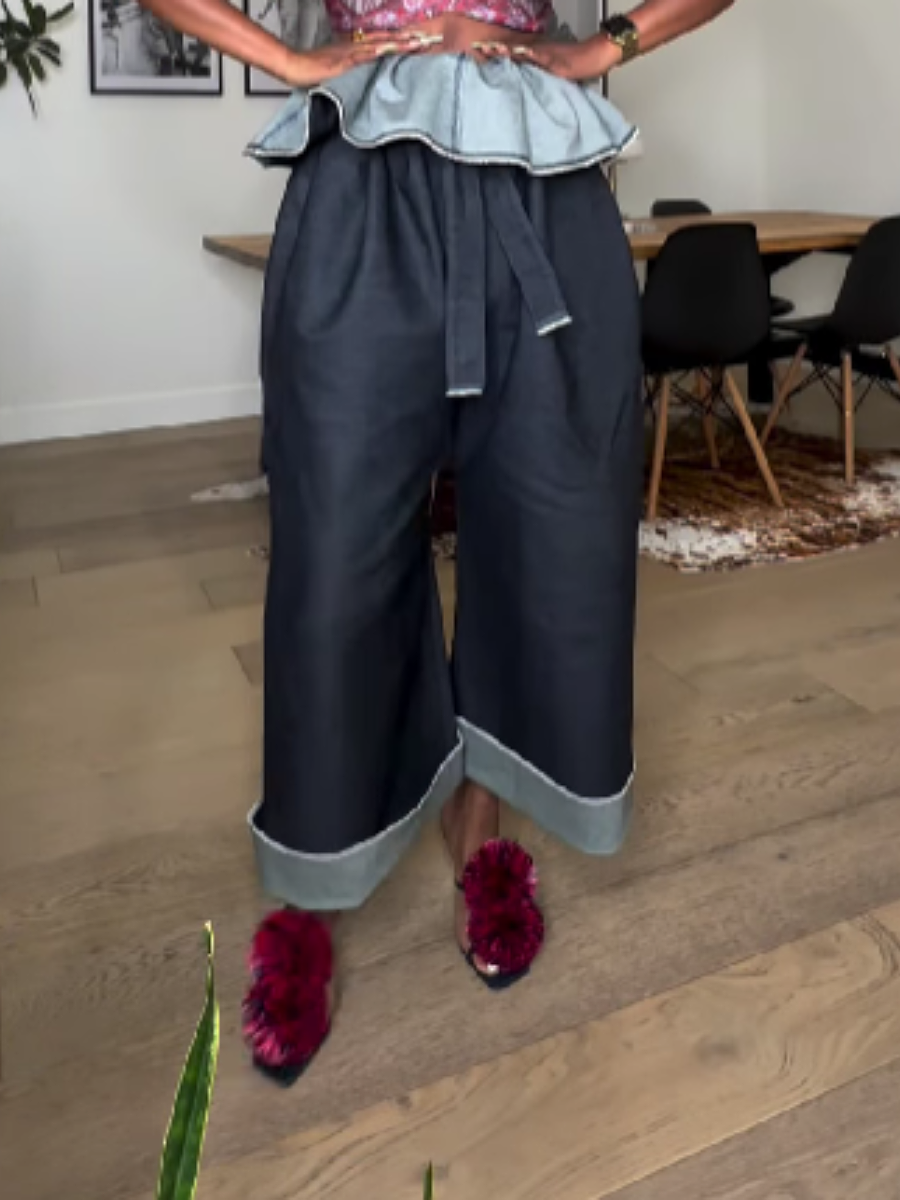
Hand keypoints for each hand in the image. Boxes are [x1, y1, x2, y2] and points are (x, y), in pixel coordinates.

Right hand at [280, 32, 439, 87]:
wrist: (292, 66)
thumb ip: (353, 72)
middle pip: (385, 40)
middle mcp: (354, 47)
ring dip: (396, 43)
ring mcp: (348, 52)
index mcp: (354, 49)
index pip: (382, 42)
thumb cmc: (311, 70)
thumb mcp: (337, 71)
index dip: (400, 41)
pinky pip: (362, 55)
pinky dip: (376, 51)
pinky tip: (388, 49)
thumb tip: (367, 76)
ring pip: (378, 45)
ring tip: (416, 42)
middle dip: (406, 39)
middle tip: (427, 38)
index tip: (419, 41)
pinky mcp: (341, 61)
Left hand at [475, 35, 617, 82]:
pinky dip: (528, 54)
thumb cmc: (580, 65)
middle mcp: (538, 53)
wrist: (598, 55)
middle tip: (477, 47)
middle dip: (494, 50)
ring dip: (506, 50)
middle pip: (512, 51)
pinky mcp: (556, 59)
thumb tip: (526, 88)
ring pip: (521, 51)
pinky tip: (518, 52)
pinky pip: (540, 56)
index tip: (479, 53)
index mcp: (537, 58)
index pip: (512, 55)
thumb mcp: (555, 75)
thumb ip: (540, 79)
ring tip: (490, 48)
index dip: (496, 54)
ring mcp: (546, 55)